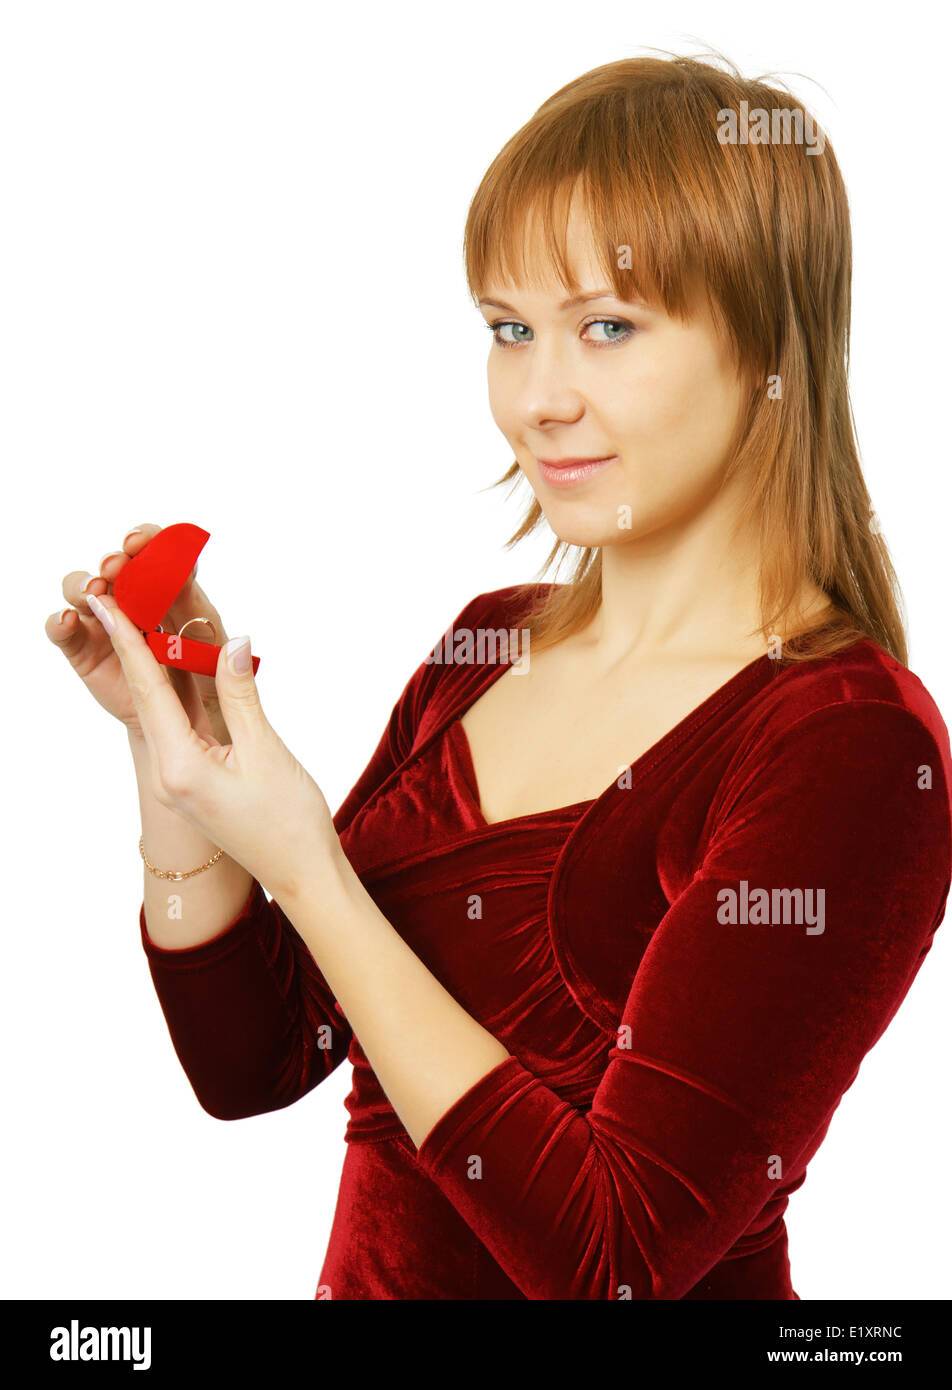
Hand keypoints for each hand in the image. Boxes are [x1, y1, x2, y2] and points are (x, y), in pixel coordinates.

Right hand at [45, 522, 230, 743]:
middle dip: (116, 560)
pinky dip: (61, 621)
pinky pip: (65, 630)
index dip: (150, 541)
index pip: (162, 555)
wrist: (182, 726)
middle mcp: (137, 601)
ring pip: (86, 589)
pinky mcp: (84, 650)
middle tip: (116, 566)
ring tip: (92, 591)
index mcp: (175, 594)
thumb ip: (223, 657)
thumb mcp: (219, 673)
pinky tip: (68, 619)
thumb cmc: (207, 691)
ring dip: (85, 583)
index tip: (141, 541)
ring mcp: (108, 623)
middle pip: (120, 566)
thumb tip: (239, 645)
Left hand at [83, 586, 342, 904]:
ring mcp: (179, 779)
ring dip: (154, 665)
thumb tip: (230, 641)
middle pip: (147, 696)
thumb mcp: (265, 750)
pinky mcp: (194, 780)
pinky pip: (179, 725)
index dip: (130, 641)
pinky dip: (175, 691)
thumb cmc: (289, 822)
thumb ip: (241, 694)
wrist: (302, 873)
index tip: (110, 603)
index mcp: (180, 767)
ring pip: (162, 709)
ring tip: (143, 617)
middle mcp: (170, 773)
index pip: (150, 690)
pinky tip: (174, 664)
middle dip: (134, 644)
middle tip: (121, 595)